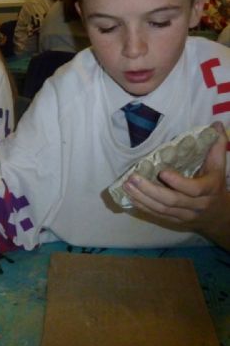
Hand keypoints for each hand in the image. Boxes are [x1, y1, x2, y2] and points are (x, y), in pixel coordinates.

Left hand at [123, 122, 229, 247]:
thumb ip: (217, 145)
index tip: (161, 172)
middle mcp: (197, 205)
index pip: (193, 189)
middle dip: (150, 190)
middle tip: (133, 178)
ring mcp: (184, 215)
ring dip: (142, 198)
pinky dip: (142, 206)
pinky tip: (130, 196)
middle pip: (172, 201)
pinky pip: (156, 215)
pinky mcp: (174, 220)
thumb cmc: (214, 183)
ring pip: (161, 209)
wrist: (218, 214)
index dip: (178, 183)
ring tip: (126, 185)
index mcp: (209, 189)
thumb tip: (216, 124)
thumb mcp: (218, 165)